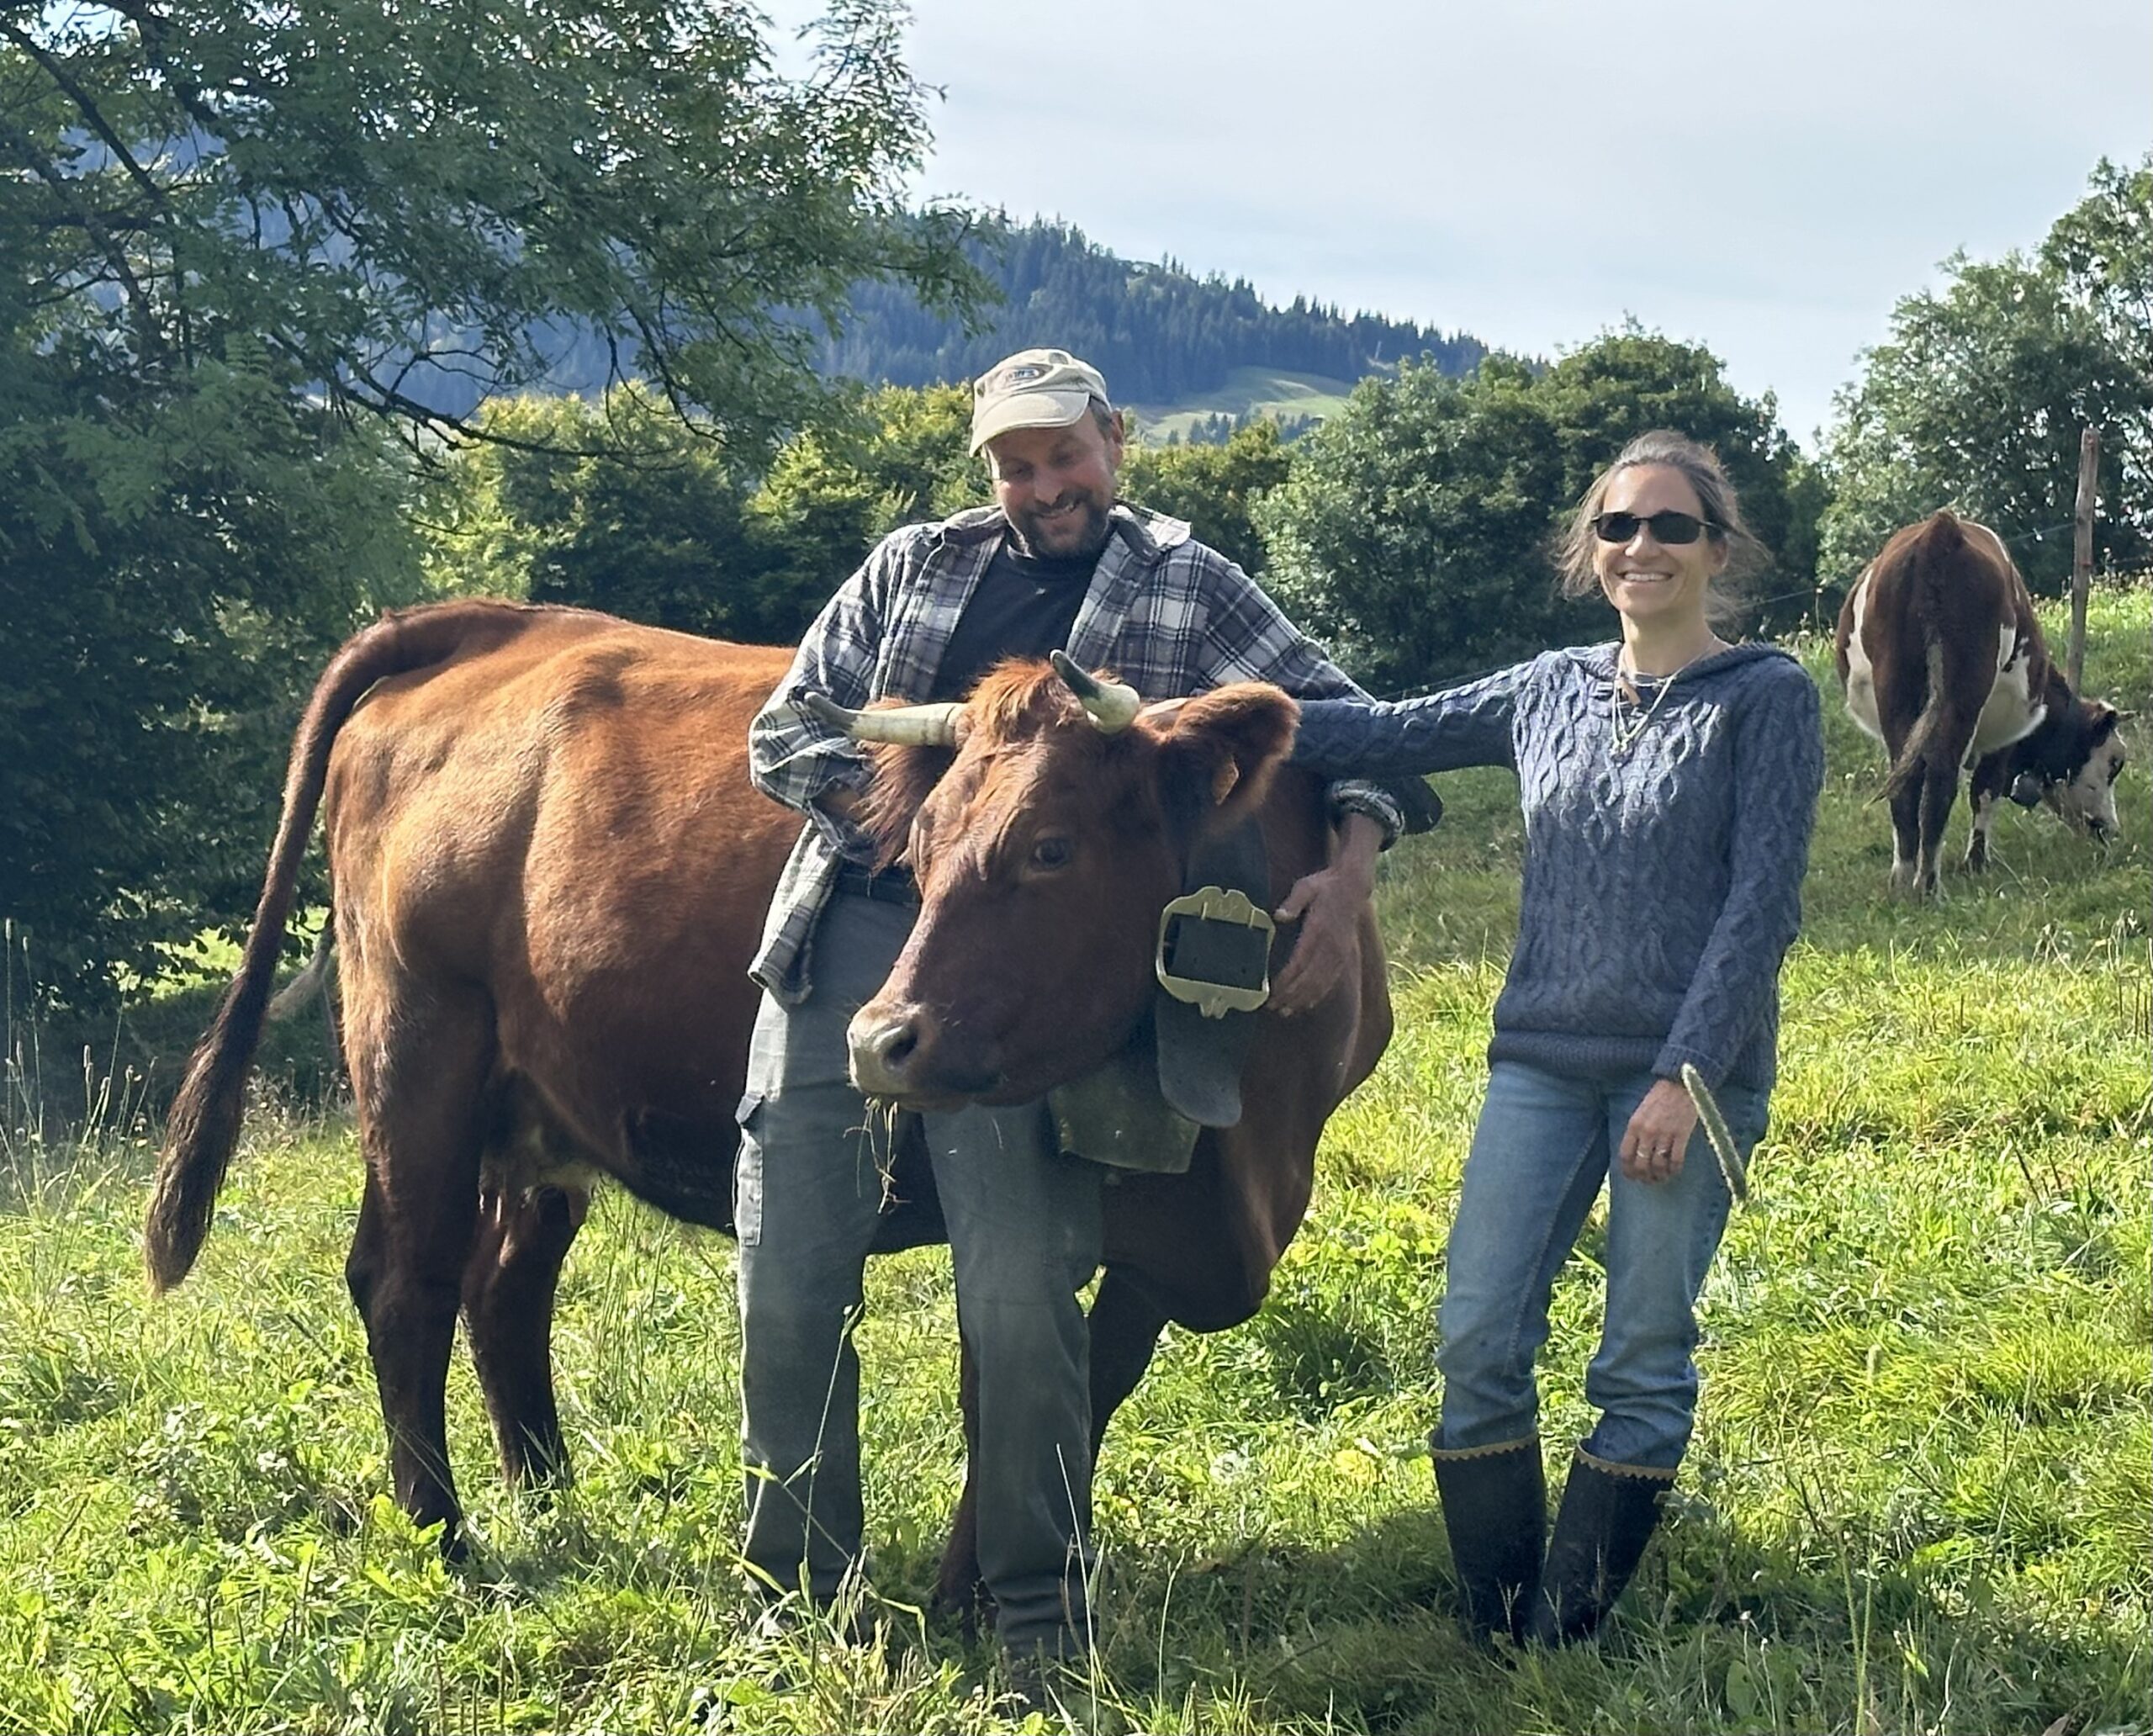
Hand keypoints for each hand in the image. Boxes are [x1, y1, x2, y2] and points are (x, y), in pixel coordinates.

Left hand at [1268, 860, 1373, 1015]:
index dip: (1286, 980)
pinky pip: (1332, 979)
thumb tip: (1278, 916)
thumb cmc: (1324, 886)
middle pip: (1309, 978)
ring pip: (1321, 982)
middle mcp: (1331, 945)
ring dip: (1303, 999)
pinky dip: (1319, 994)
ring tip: (1286, 1012)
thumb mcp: (1306, 886)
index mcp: (1319, 929)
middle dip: (1291, 995)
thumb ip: (1293, 902)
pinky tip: (1308, 1004)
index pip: (1300, 961)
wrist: (1353, 886)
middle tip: (1273, 1008)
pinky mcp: (1345, 955)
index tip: (1272, 992)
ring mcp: (1340, 952)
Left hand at [1618, 1079, 1699, 1183]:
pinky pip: (1676, 1160)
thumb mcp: (1640, 1112)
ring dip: (1659, 1176)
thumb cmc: (1659, 1098)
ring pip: (1658, 1165)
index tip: (1632, 1177)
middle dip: (1644, 1177)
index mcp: (1634, 1126)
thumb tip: (1635, 1153)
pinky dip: (1675, 1169)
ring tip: (1662, 1178)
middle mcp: (1647, 1132)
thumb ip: (1636, 1131)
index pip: (1626, 1155)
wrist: (1680, 1085)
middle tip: (1648, 1180)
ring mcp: (1665, 1135)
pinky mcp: (1681, 1135)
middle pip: (1641, 1164)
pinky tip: (1674, 1171)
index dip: (1628, 1170)